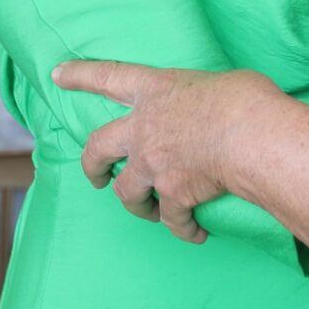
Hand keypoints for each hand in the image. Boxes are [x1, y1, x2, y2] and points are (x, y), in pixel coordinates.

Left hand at [54, 62, 299, 243]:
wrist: (251, 136)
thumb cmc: (246, 100)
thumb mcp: (219, 81)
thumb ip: (205, 95)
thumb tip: (223, 105)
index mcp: (155, 91)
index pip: (108, 77)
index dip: (79, 75)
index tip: (56, 74)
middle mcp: (143, 129)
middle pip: (98, 148)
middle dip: (92, 166)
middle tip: (96, 177)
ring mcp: (153, 164)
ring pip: (127, 193)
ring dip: (137, 206)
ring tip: (149, 212)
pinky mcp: (172, 195)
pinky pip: (172, 220)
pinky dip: (183, 229)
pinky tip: (195, 233)